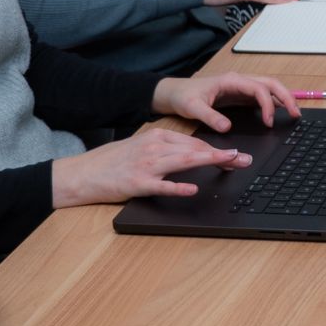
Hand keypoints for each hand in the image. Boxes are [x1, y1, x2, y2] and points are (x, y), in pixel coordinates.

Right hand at [51, 128, 253, 206]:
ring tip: (230, 164)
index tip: (235, 154)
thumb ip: (165, 149)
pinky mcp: (136, 183)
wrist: (81, 173)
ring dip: (210, 161)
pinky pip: (161, 185)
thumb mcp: (141, 147)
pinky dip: (178, 186)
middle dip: (222, 154)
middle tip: (243, 159)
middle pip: (195, 149)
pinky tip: (192, 188)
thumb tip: (193, 153)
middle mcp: (154, 147)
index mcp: (156, 137)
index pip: (193, 141)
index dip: (217, 148)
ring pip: (184, 161)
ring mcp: (145, 165)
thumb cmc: (111, 162)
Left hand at [153, 72, 299, 130]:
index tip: (268, 122)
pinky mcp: (241, 95)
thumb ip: (210, 117)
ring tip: (294, 113)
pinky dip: (274, 103)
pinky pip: (263, 96)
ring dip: (283, 98)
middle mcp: (240, 81)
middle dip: (286, 97)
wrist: (175, 93)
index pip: (258, 89)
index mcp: (232, 81)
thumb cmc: (184, 96)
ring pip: (270, 88)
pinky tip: (280, 112)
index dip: (267, 105)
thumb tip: (227, 128)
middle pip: (271, 84)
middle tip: (295, 114)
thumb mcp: (193, 108)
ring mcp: (242, 87)